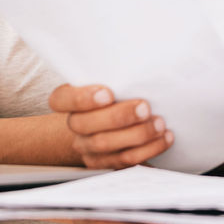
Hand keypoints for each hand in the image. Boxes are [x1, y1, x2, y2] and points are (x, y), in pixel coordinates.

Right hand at [48, 84, 173, 168]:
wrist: (111, 124)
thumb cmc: (116, 94)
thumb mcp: (111, 80)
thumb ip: (116, 75)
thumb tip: (141, 59)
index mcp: (68, 100)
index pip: (60, 100)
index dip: (82, 98)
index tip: (108, 93)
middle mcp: (75, 125)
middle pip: (85, 125)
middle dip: (119, 116)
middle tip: (144, 108)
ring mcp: (88, 147)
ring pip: (106, 144)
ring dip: (137, 134)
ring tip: (159, 124)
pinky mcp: (105, 163)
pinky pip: (124, 161)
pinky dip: (148, 149)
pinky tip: (164, 137)